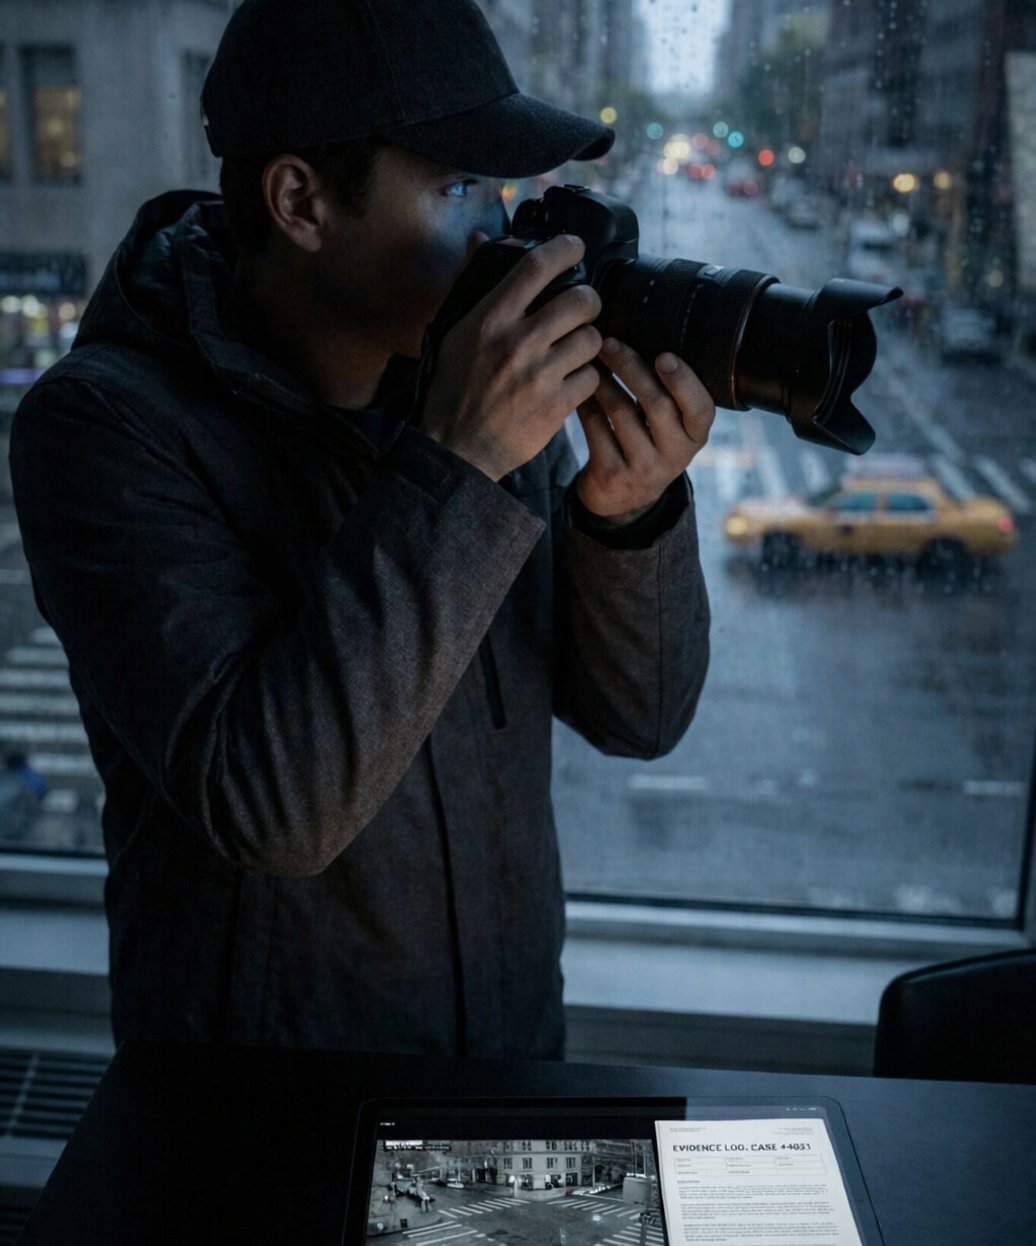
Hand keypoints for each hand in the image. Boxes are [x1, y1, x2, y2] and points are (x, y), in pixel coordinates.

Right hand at [421, 236, 602, 480]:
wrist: (455, 448)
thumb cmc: (452, 388)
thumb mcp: (453, 331)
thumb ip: (471, 283)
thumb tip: (480, 237)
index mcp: (490, 319)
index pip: (537, 267)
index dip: (565, 249)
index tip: (576, 247)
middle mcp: (517, 343)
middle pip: (580, 300)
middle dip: (588, 302)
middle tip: (583, 311)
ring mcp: (539, 376)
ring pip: (592, 340)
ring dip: (588, 343)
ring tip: (574, 351)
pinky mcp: (555, 407)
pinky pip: (591, 378)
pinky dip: (585, 380)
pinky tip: (570, 382)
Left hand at [575, 337, 714, 523]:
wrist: (623, 498)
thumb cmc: (648, 442)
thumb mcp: (671, 427)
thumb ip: (670, 393)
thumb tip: (647, 329)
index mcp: (696, 436)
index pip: (700, 408)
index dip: (683, 381)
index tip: (664, 356)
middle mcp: (675, 455)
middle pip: (656, 403)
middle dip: (632, 367)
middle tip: (610, 342)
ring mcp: (643, 468)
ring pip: (621, 412)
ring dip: (603, 380)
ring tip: (591, 357)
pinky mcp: (612, 474)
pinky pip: (595, 428)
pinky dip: (585, 401)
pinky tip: (578, 385)